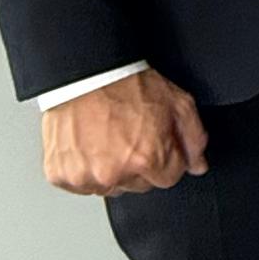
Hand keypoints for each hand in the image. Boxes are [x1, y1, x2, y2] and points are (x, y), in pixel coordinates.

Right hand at [41, 71, 207, 197]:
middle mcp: (115, 172)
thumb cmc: (127, 83)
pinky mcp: (61, 174)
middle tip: (129, 135)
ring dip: (110, 170)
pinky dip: (84, 169)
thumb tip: (197, 164)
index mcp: (147, 158)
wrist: (86, 72)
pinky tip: (88, 145)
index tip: (155, 142)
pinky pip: (80, 184)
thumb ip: (194, 138)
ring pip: (109, 187)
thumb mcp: (178, 103)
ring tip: (107, 138)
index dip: (165, 158)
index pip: (168, 178)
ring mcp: (85, 175)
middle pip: (139, 185)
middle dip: (139, 165)